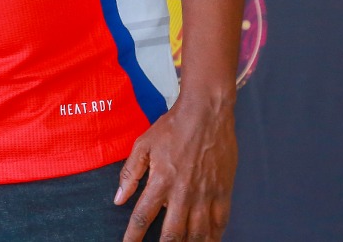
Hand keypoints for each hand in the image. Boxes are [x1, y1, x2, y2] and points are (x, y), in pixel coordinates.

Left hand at [115, 95, 237, 241]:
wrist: (206, 114)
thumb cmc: (172, 127)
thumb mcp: (143, 145)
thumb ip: (130, 173)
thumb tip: (118, 198)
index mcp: (161, 181)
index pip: (143, 217)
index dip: (133, 236)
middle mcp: (183, 193)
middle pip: (173, 233)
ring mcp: (206, 194)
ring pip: (197, 233)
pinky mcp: (223, 192)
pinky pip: (219, 223)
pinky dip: (212, 236)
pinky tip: (207, 241)